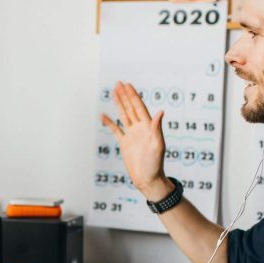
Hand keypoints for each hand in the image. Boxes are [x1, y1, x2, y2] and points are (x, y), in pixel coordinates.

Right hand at [101, 82, 170, 199]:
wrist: (147, 178)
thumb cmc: (155, 164)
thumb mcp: (158, 145)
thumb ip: (157, 128)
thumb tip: (160, 112)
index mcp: (148, 127)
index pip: (139, 107)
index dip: (133, 96)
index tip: (128, 85)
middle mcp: (140, 128)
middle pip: (130, 108)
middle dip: (125, 96)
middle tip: (119, 83)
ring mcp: (131, 135)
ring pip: (123, 115)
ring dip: (118, 104)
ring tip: (113, 93)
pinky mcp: (124, 143)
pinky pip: (115, 130)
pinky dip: (109, 123)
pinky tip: (103, 115)